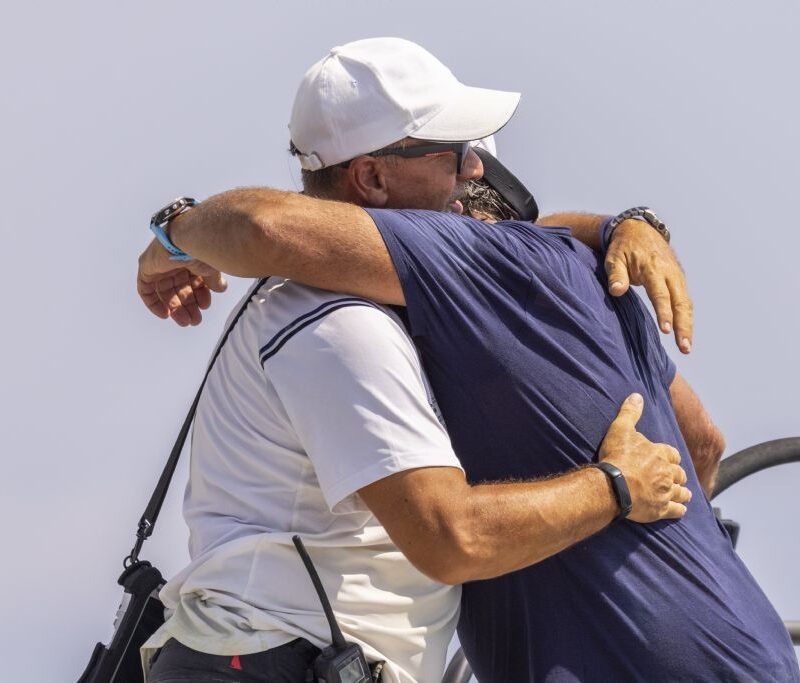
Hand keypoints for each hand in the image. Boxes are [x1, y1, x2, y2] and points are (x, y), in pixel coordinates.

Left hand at [137, 238, 226, 326]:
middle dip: (188, 307)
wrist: (188, 237)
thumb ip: (214, 280)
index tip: (205, 306)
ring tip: (185, 322)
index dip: (199, 296)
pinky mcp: (146, 268)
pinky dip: (154, 304)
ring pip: (166, 293)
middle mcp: (174, 262)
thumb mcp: (211, 268)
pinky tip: (166, 315)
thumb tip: (221, 288)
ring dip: (176, 309)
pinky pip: (146, 291)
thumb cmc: (202, 248)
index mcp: (189, 259)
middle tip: (195, 321)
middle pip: (179, 290)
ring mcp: (159, 265)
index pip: (193, 282)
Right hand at [599, 393, 690, 521]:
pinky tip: (680, 510)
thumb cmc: (617, 457)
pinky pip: (676, 510)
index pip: (673, 454)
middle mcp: (667, 473)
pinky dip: (679, 510)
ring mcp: (666, 492)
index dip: (672, 457)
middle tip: (677, 478)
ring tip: (684, 494)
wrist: (614, 484)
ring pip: (681, 492)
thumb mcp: (621, 429)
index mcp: (660, 454)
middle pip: (680, 474)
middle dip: (679, 476)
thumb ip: (630, 413)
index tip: (670, 460)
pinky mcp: (661, 509)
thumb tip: (637, 396)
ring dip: (683, 492)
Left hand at [605, 220, 692, 353]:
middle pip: (680, 302)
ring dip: (688, 326)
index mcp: (653, 268)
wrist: (639, 230)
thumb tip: (616, 291)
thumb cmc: (623, 248)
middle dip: (683, 326)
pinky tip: (685, 335)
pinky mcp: (679, 280)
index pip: (661, 294)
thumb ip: (616, 275)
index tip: (667, 330)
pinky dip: (687, 318)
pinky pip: (685, 301)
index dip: (664, 312)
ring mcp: (677, 276)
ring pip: (686, 304)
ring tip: (686, 347)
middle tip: (684, 347)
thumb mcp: (614, 258)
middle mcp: (670, 273)